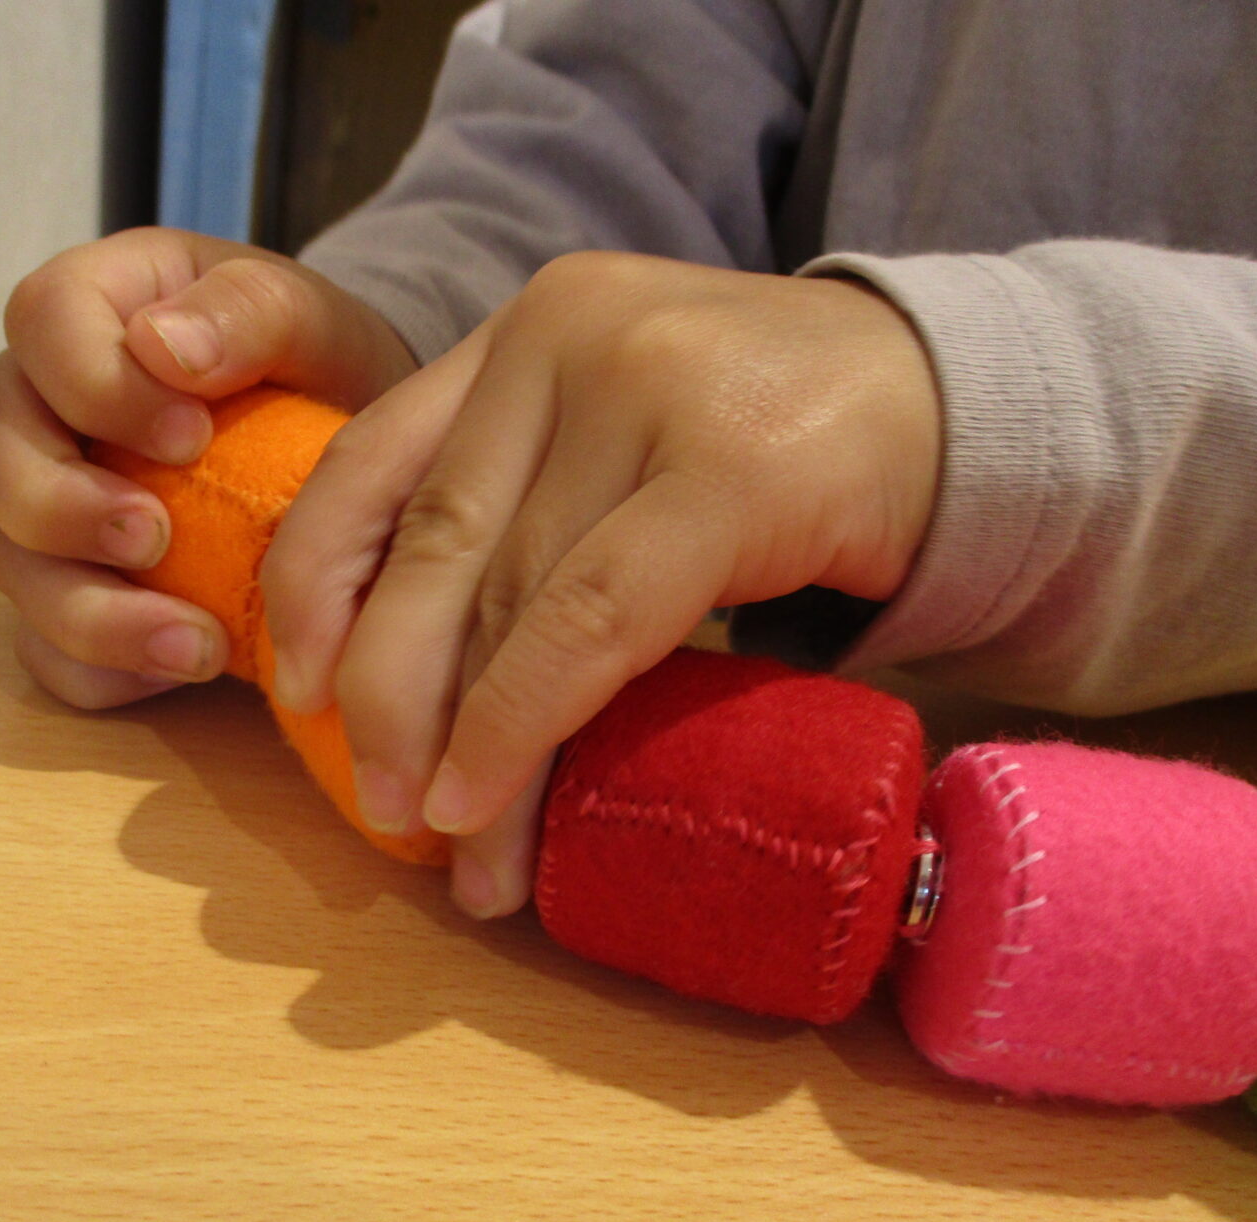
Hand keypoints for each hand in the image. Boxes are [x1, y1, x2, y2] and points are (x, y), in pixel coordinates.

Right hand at [0, 227, 416, 708]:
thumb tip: (162, 347)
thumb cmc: (317, 366)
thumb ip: (249, 309)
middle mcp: (45, 404)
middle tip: (156, 537)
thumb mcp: (308, 317)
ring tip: (197, 644)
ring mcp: (48, 503)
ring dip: (91, 614)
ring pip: (13, 562)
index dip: (96, 385)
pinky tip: (178, 671)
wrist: (350, 451)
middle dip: (63, 507)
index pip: (42, 323)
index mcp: (92, 308)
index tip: (191, 437)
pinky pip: (45, 646)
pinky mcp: (74, 588)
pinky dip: (101, 670)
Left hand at [260, 252, 940, 917]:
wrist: (959, 403)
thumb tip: (421, 684)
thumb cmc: (776, 446)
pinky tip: (497, 797)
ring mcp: (645, 389)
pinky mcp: (729, 468)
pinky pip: (592, 620)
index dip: (312, 586)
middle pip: (432, 541)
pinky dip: (527, 721)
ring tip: (462, 854)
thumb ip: (530, 504)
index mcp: (522, 332)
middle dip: (386, 696)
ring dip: (466, 747)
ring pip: (506, 597)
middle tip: (382, 811)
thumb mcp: (625, 443)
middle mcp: (563, 338)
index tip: (297, 693)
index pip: (370, 459)